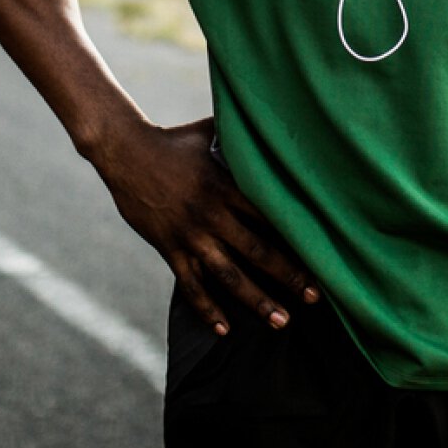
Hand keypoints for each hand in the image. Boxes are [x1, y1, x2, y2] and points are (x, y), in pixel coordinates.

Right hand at [93, 116, 318, 334]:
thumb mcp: (210, 131)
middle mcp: (211, 214)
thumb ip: (240, 134)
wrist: (125, 152)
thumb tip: (271, 117)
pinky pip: (190, 285)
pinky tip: (225, 329)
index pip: (270, 215)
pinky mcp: (168, 248)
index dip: (297, 235)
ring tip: (281, 321)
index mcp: (226, 185)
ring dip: (256, 300)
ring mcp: (189, 235)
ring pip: (227, 276)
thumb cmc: (175, 139)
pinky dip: (207, 309)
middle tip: (315, 297)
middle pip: (256, 250)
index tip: (321, 251)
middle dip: (287, 275)